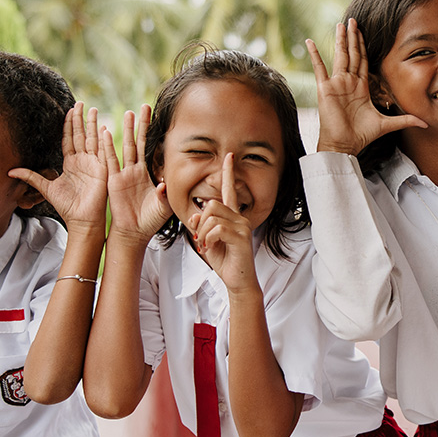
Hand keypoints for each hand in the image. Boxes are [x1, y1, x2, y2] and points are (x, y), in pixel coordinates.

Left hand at [11, 103, 107, 233]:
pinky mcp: (102, 170)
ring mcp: (94, 164)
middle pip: (81, 135)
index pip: (69, 139)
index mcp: (71, 163)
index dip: (69, 125)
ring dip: (94, 124)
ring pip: (93, 139)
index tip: (69, 110)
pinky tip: (104, 127)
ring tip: (94, 110)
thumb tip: (10, 171)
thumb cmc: (66, 206)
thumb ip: (31, 177)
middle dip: (81, 119)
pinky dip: (104, 140)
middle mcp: (83, 160)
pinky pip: (103, 152)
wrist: (82, 219)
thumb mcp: (46, 188)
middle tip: (81, 103)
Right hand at [101, 106, 171, 240]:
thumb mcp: (163, 207)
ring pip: (125, 148)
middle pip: (138, 142)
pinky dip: (107, 148)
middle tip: (142, 107)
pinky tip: (104, 133)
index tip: (157, 119)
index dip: (153, 134)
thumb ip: (164, 194)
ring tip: (127, 114)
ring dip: (126, 131)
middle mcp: (135, 170)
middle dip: (140, 125)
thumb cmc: (150, 220)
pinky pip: (110, 161)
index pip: (151, 149)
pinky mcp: (113, 181)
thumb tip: (164, 183)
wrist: (133, 233)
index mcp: (147, 174)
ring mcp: (123, 174)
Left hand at [188, 154, 258, 291]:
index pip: (230, 190)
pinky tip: (211, 248)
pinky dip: (208, 239)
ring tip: (206, 245)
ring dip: (202, 233)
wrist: (238, 280)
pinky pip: (216, 229)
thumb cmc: (225, 260)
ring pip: (211, 216)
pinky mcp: (242, 237)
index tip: (229, 156)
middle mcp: (240, 218)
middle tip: (200, 238)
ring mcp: (242, 227)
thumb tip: (195, 214)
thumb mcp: (207, 240)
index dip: (229, 172)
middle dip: (199, 222)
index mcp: (233, 216)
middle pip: (212, 204)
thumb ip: (201, 225)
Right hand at [307, 19, 424, 153]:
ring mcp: (336, 84)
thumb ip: (405, 119)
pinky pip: (319, 68)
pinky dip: (314, 55)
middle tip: (354, 20)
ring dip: (340, 40)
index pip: (363, 61)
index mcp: (361, 87)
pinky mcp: (325, 88)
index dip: (363, 46)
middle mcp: (348, 82)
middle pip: (351, 54)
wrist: (344, 145)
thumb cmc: (362, 135)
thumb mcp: (387, 124)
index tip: (363, 32)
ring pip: (339, 56)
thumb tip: (426, 122)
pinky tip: (309, 42)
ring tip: (341, 24)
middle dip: (353, 37)